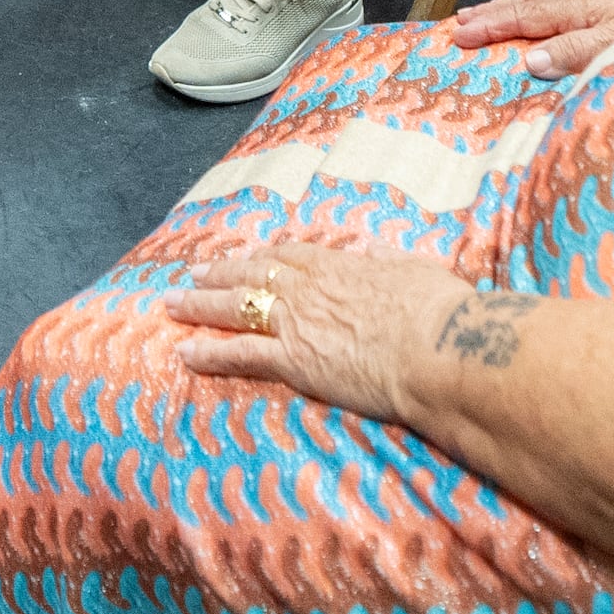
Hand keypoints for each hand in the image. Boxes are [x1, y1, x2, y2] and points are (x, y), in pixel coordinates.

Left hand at [160, 241, 489, 423]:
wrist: (439, 349)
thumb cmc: (442, 312)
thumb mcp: (419, 272)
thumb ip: (392, 262)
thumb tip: (379, 253)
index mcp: (340, 265)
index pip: (290, 255)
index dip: (264, 257)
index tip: (248, 257)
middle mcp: (309, 288)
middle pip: (251, 275)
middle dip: (220, 273)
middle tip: (194, 272)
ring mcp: (295, 322)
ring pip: (235, 308)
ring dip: (199, 304)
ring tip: (172, 303)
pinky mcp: (292, 360)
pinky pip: (239, 353)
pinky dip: (209, 352)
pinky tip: (184, 352)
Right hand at [442, 0, 613, 76]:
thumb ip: (576, 51)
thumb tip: (531, 61)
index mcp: (582, 7)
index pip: (525, 17)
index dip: (491, 26)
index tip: (460, 36)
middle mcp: (586, 0)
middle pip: (528, 4)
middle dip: (492, 13)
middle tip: (459, 24)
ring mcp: (599, 2)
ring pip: (542, 3)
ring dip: (510, 10)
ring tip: (484, 17)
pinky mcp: (612, 8)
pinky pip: (559, 8)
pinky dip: (534, 14)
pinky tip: (536, 23)